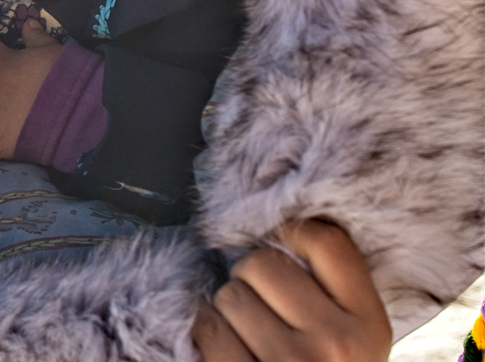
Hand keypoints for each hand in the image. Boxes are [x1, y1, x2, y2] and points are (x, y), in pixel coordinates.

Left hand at [193, 220, 390, 361]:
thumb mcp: (349, 340)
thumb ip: (327, 292)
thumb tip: (274, 228)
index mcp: (369, 326)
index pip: (325, 241)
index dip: (291, 234)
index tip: (281, 249)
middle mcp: (336, 343)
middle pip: (263, 264)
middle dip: (251, 280)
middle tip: (263, 308)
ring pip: (229, 295)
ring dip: (228, 311)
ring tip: (250, 337)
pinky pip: (207, 329)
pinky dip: (209, 336)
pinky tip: (229, 352)